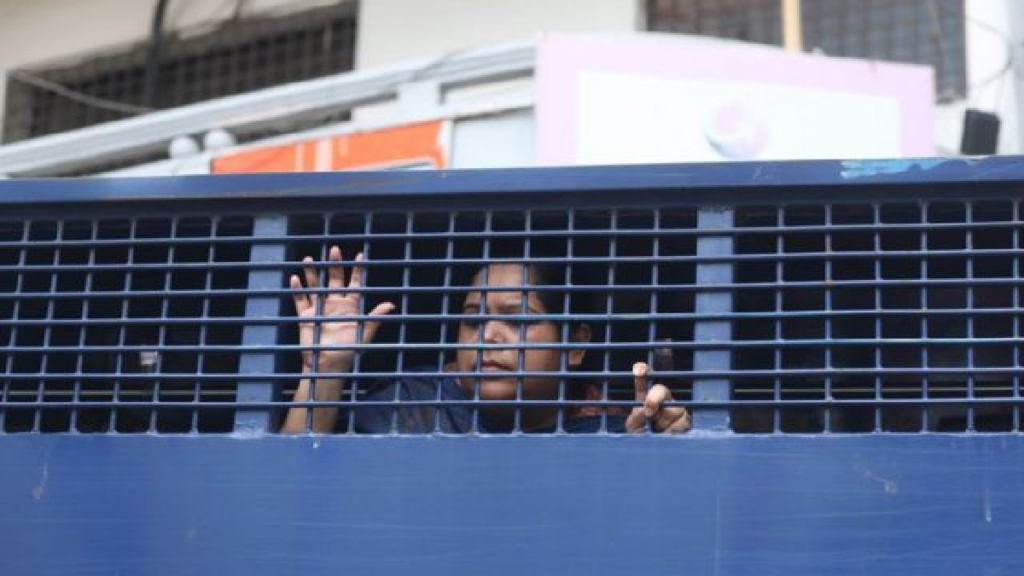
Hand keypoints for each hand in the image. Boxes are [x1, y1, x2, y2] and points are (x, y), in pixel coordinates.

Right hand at [290, 246, 394, 373]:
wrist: (328, 365)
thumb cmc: (349, 351)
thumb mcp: (364, 333)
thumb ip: (375, 318)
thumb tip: (391, 305)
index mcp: (351, 306)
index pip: (355, 283)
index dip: (357, 270)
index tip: (360, 255)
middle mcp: (335, 304)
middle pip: (335, 279)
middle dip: (334, 265)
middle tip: (333, 250)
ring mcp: (320, 308)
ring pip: (316, 286)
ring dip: (312, 274)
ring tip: (308, 260)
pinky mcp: (306, 315)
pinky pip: (300, 300)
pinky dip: (297, 290)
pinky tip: (295, 279)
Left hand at [625, 361, 690, 433]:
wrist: (654, 456)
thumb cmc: (643, 439)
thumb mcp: (634, 428)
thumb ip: (636, 417)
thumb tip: (645, 409)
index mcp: (646, 399)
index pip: (644, 382)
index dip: (643, 372)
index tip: (638, 370)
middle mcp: (663, 401)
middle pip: (662, 390)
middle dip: (655, 397)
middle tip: (649, 411)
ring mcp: (677, 410)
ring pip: (674, 408)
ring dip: (663, 422)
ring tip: (658, 433)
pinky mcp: (686, 422)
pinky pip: (682, 423)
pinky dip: (672, 431)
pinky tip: (667, 436)